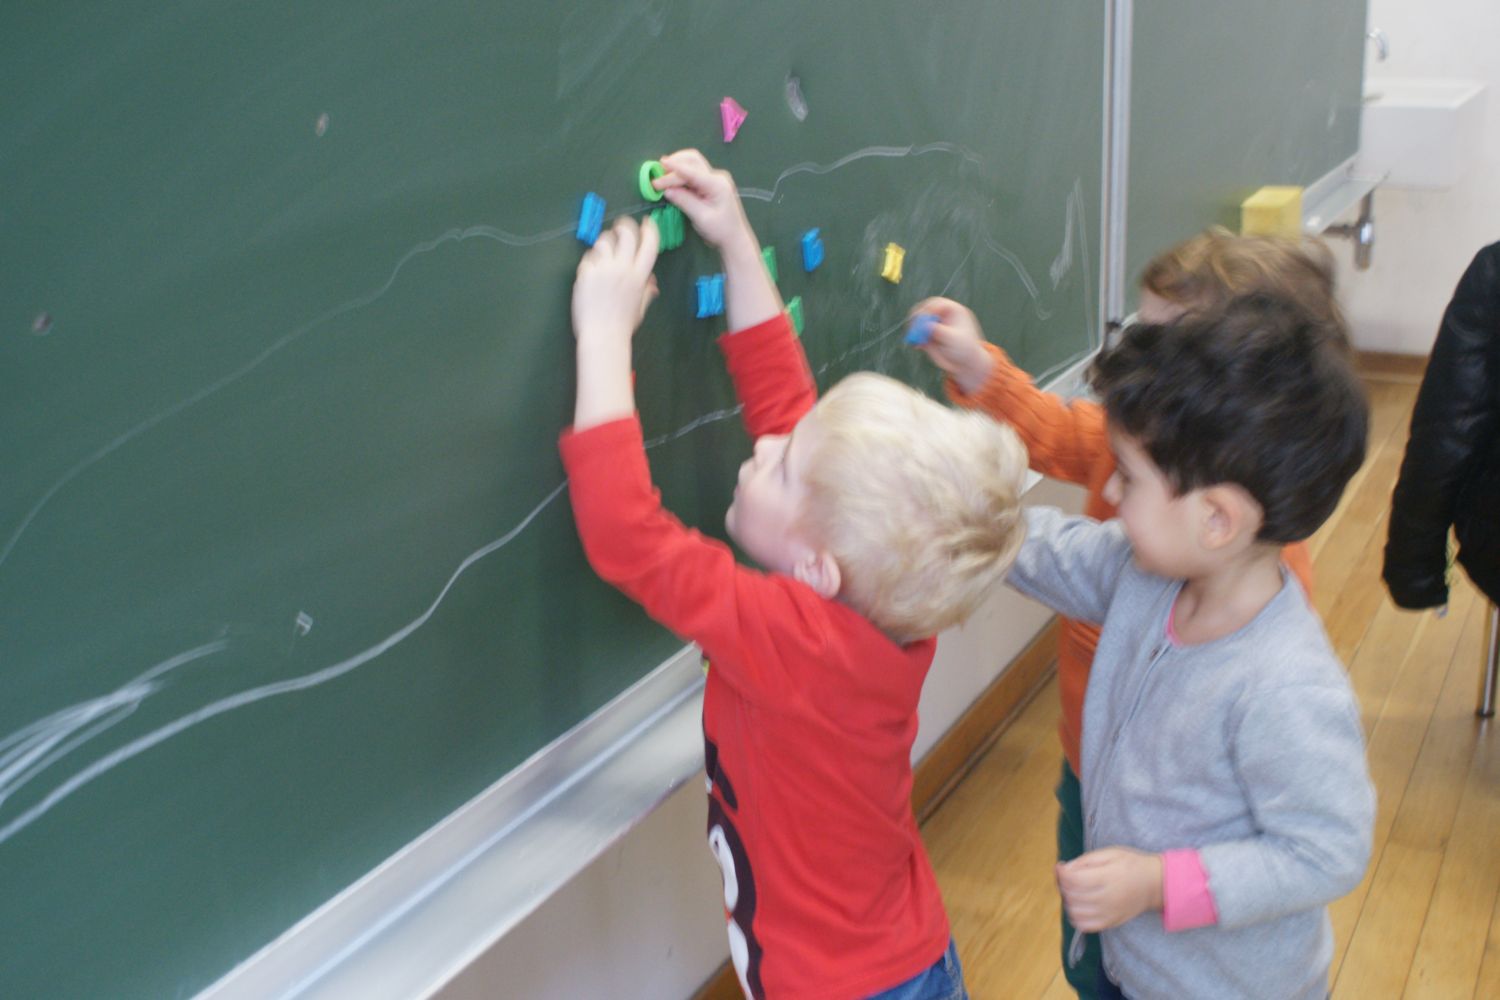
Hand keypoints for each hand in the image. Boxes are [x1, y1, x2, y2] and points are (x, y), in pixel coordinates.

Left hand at [570, 216, 658, 429]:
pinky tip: (591, 272)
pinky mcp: (586, 273)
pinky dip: (590, 261)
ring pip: (604, 240)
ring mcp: (604, 269)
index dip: (650, 229)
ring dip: (604, 242)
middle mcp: (623, 268)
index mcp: (640, 276)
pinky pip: (589, 257)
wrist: (602, 336)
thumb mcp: (640, 308)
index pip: (650, 243)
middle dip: (624, 226)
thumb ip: (646, 291)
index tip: (647, 223)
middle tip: (620, 229)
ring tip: (603, 253)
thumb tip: (652, 282)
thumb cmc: (623, 325)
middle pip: (626, 233)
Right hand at [654, 149, 754, 255]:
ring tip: (661, 178)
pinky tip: (671, 181)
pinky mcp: (709, 184)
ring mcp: (713, 179)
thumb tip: (666, 190)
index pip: (691, 172)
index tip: (659, 165)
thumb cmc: (721, 231)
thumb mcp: (701, 217)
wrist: (735, 239)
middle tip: (657, 177)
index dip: (673, 168)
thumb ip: (684, 201)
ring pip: (691, 165)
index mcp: (716, 184)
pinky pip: (692, 174)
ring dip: (676, 168)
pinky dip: (680, 175)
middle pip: (692, 161)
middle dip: (673, 165)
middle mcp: (716, 177)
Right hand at [907, 296, 994, 395]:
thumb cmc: (965, 348)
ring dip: (914, 330)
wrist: (964, 363)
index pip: (937, 303)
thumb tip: (926, 325)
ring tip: (916, 341)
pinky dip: (913, 338)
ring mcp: (932, 324)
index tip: (922, 319)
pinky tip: (916, 346)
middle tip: (913, 327)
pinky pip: (915, 334)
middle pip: (924, 309)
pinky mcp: (926, 334)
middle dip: (917, 318)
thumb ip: (940, 331)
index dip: (928, 309)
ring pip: (917, 322)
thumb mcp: (954, 339)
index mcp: (952, 310)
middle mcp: (941, 315)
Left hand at [1056, 847, 1162, 932]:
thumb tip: (1065, 869)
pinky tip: (1078, 905)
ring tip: (1073, 890)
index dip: (1061, 872)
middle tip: (1066, 876)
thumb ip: (1086, 860)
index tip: (1061, 866)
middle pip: (1072, 895)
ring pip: (1074, 911)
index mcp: (1108, 877)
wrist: (1154, 885)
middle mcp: (1108, 898)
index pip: (1073, 879)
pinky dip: (1075, 916)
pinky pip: (1084, 925)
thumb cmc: (1131, 864)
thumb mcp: (1110, 853)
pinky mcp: (1110, 923)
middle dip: (1062, 884)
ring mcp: (1109, 913)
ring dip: (1067, 899)